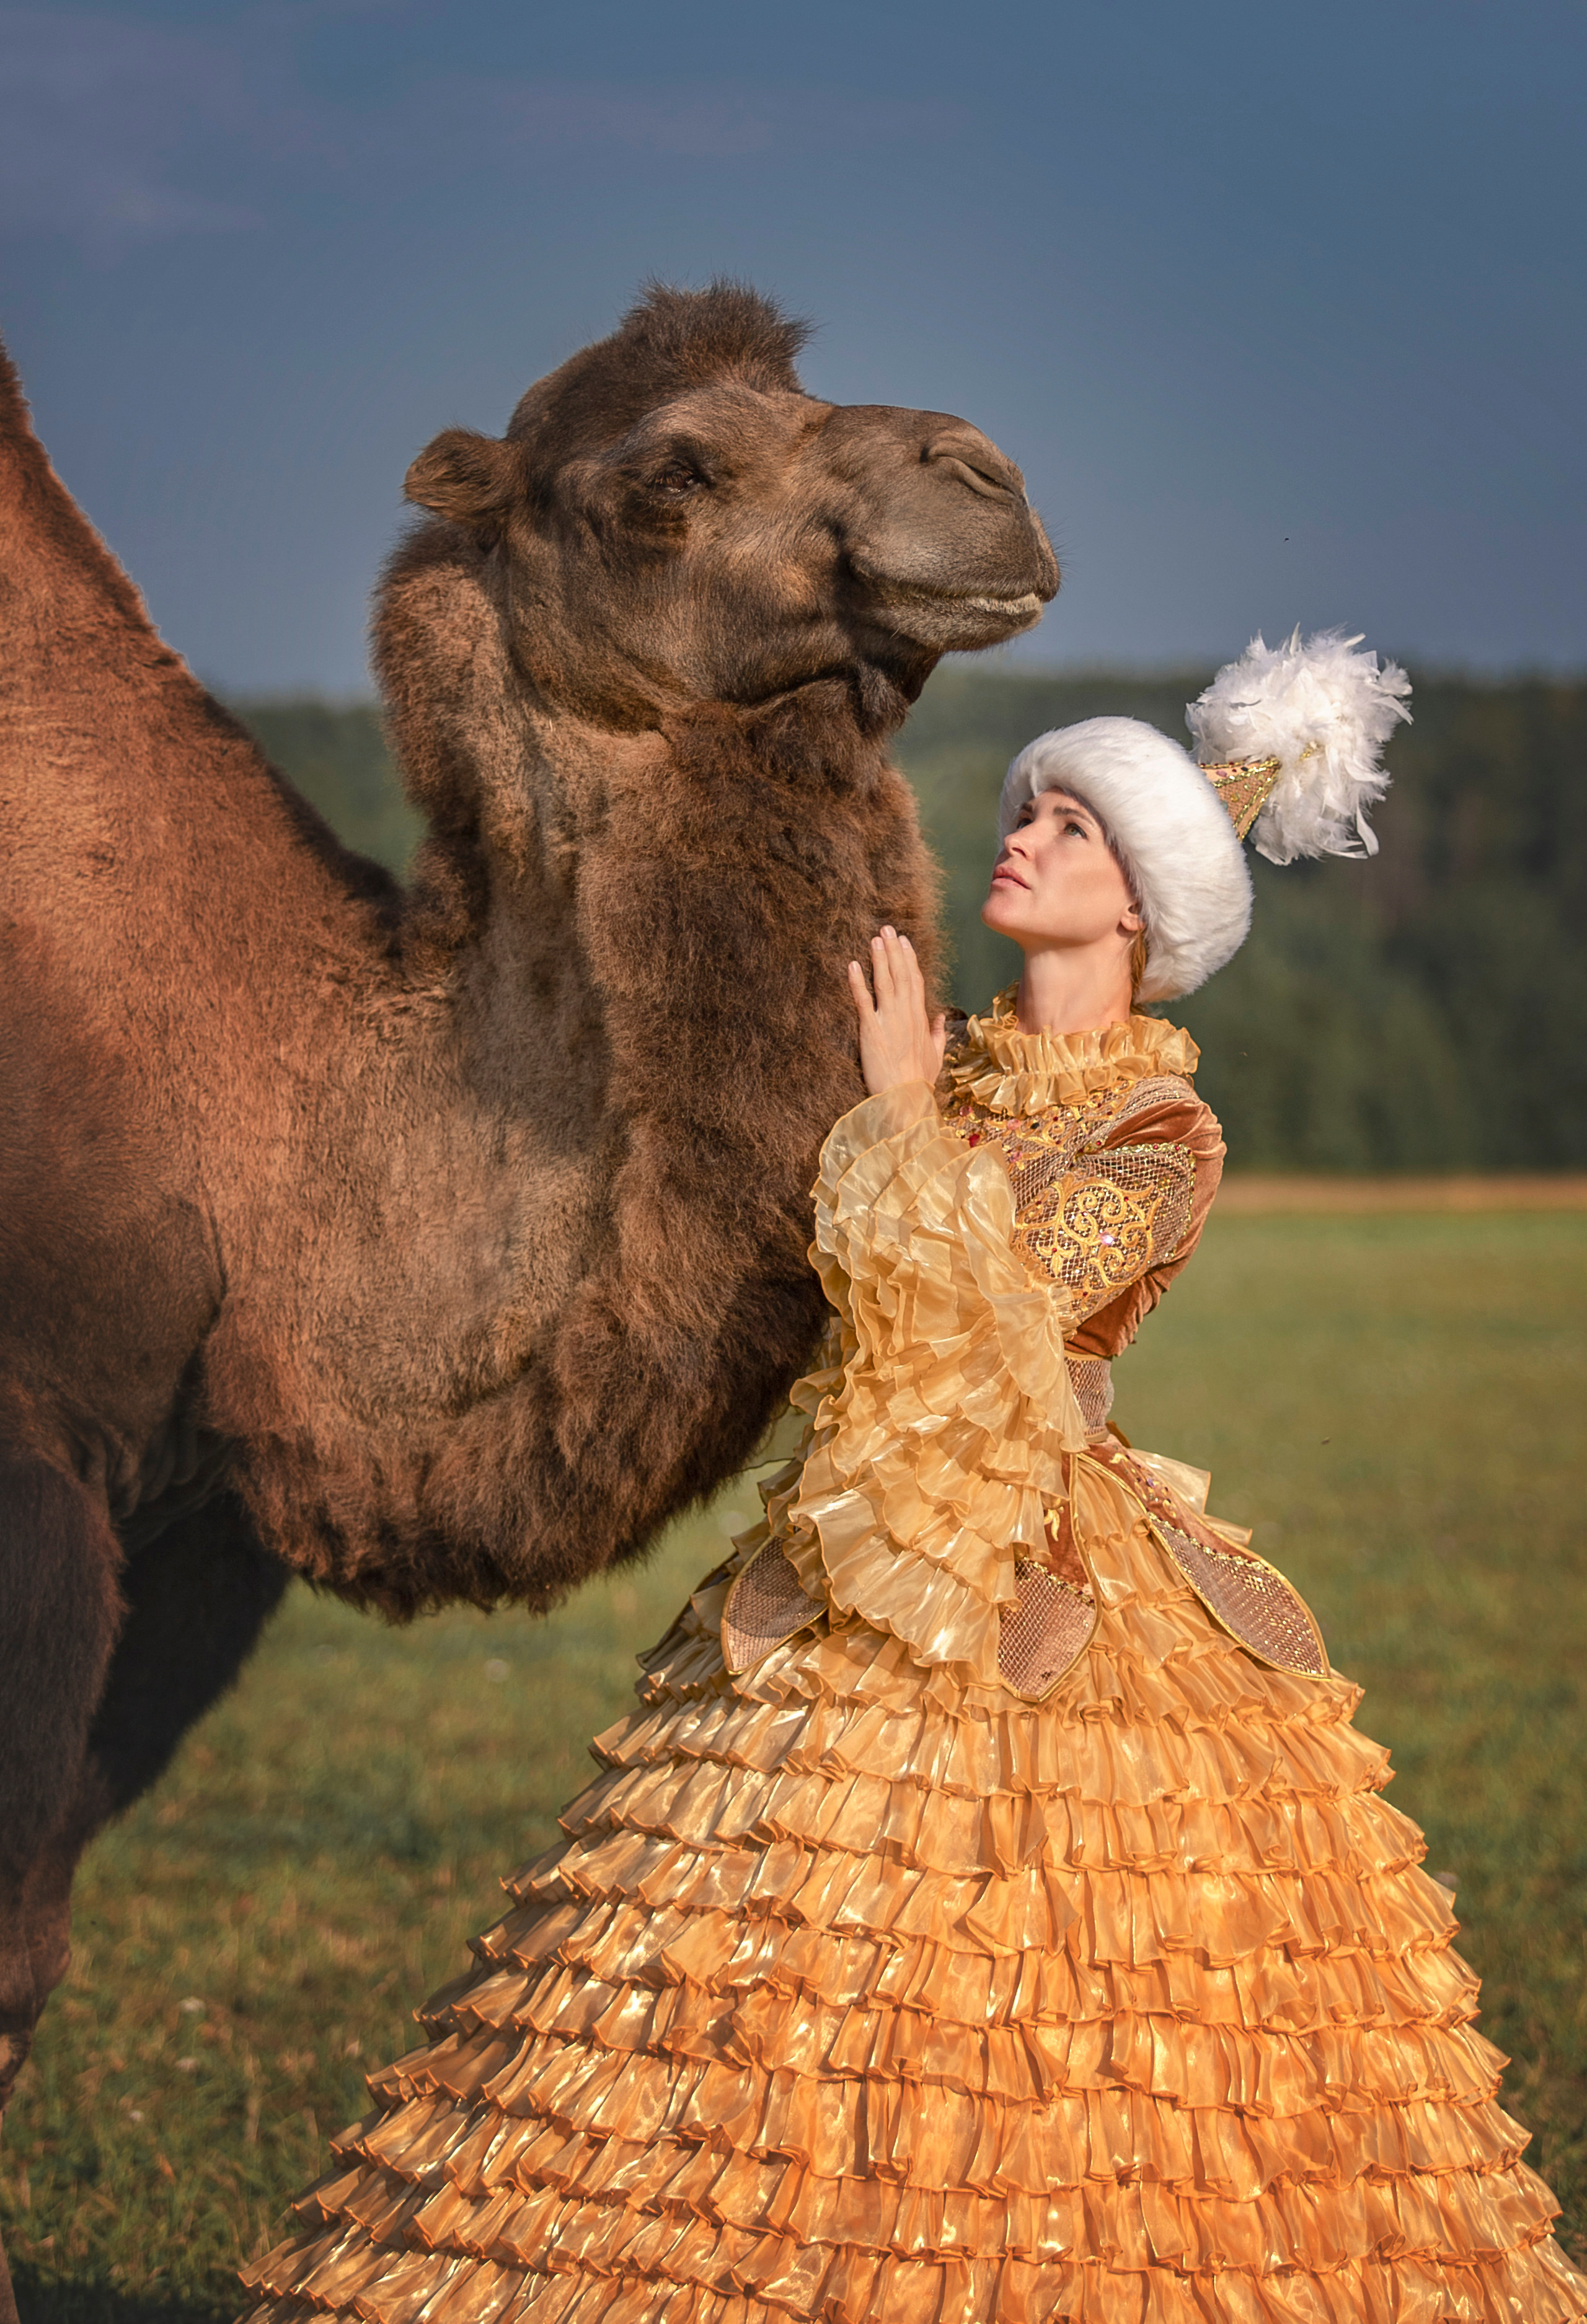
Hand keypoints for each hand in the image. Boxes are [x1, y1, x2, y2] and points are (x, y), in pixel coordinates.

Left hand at [847, 927, 948, 1097]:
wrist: (906, 1101)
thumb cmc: (919, 1083)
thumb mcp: (935, 1057)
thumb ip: (938, 1035)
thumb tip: (940, 1018)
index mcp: (920, 1020)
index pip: (916, 983)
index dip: (910, 960)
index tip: (905, 942)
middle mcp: (906, 1015)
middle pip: (902, 975)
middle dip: (894, 950)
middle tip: (887, 928)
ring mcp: (889, 1021)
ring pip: (885, 983)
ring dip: (880, 958)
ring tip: (875, 937)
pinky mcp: (871, 1031)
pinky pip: (863, 1002)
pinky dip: (858, 982)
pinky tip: (853, 965)